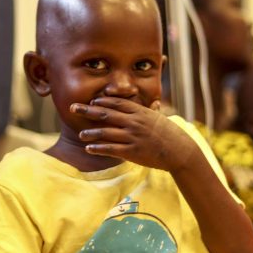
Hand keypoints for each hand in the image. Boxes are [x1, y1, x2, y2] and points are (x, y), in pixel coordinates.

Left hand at [71, 97, 196, 171]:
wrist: (179, 151)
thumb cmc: (170, 134)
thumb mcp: (159, 117)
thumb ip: (151, 110)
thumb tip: (153, 102)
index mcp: (140, 111)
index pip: (117, 102)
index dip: (103, 101)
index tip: (92, 100)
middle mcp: (134, 122)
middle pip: (106, 114)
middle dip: (87, 110)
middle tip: (72, 108)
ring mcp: (132, 137)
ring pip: (106, 132)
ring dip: (90, 132)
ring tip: (80, 134)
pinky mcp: (132, 152)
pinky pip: (111, 149)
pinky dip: (98, 148)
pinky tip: (89, 148)